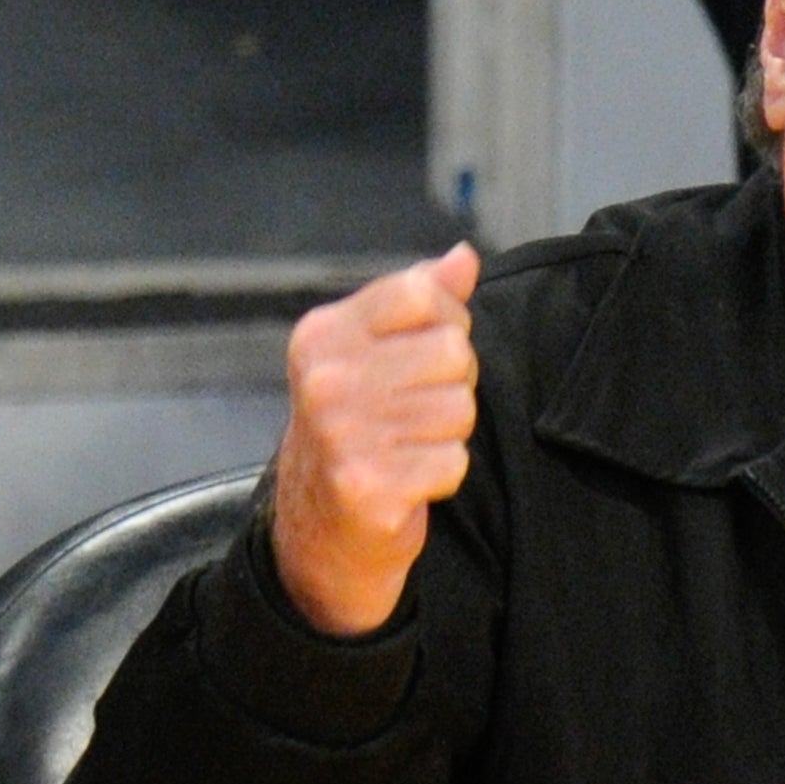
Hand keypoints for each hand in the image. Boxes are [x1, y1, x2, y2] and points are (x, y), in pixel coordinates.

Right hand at [270, 245, 482, 637]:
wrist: (320, 527)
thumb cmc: (358, 428)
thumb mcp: (374, 353)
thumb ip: (421, 301)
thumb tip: (465, 256)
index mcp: (325, 333)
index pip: (424, 294)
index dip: (447, 323)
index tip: (424, 355)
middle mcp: (326, 377)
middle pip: (454, 352)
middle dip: (452, 385)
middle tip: (415, 412)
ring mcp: (342, 432)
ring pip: (460, 409)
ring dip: (448, 434)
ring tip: (408, 445)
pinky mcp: (367, 486)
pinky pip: (454, 462)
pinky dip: (442, 476)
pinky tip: (407, 480)